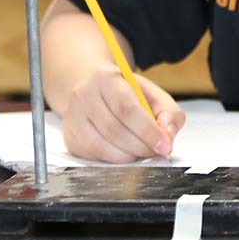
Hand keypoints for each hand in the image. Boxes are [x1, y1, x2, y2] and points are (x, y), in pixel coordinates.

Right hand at [60, 65, 185, 162]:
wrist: (94, 89)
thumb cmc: (127, 93)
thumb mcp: (152, 94)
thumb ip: (168, 113)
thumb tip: (168, 137)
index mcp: (106, 78)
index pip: (127, 109)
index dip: (148, 131)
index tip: (164, 145)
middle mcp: (84, 96)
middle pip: (114, 130)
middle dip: (140, 146)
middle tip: (157, 152)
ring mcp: (72, 118)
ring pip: (100, 147)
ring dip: (127, 156)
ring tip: (143, 153)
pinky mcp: (69, 138)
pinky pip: (92, 157)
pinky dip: (113, 161)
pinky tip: (126, 155)